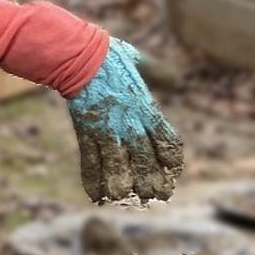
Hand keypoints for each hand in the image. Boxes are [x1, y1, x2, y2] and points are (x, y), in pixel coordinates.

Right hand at [66, 38, 183, 203]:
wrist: (77, 55)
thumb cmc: (108, 55)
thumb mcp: (140, 60)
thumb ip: (159, 72)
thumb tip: (177, 79)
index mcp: (146, 108)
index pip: (166, 142)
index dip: (171, 161)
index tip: (171, 171)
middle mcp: (129, 124)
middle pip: (146, 160)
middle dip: (151, 181)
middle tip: (155, 196)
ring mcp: (106, 130)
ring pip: (118, 167)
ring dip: (123, 187)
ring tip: (125, 199)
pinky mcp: (85, 132)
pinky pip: (90, 162)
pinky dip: (93, 181)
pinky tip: (97, 196)